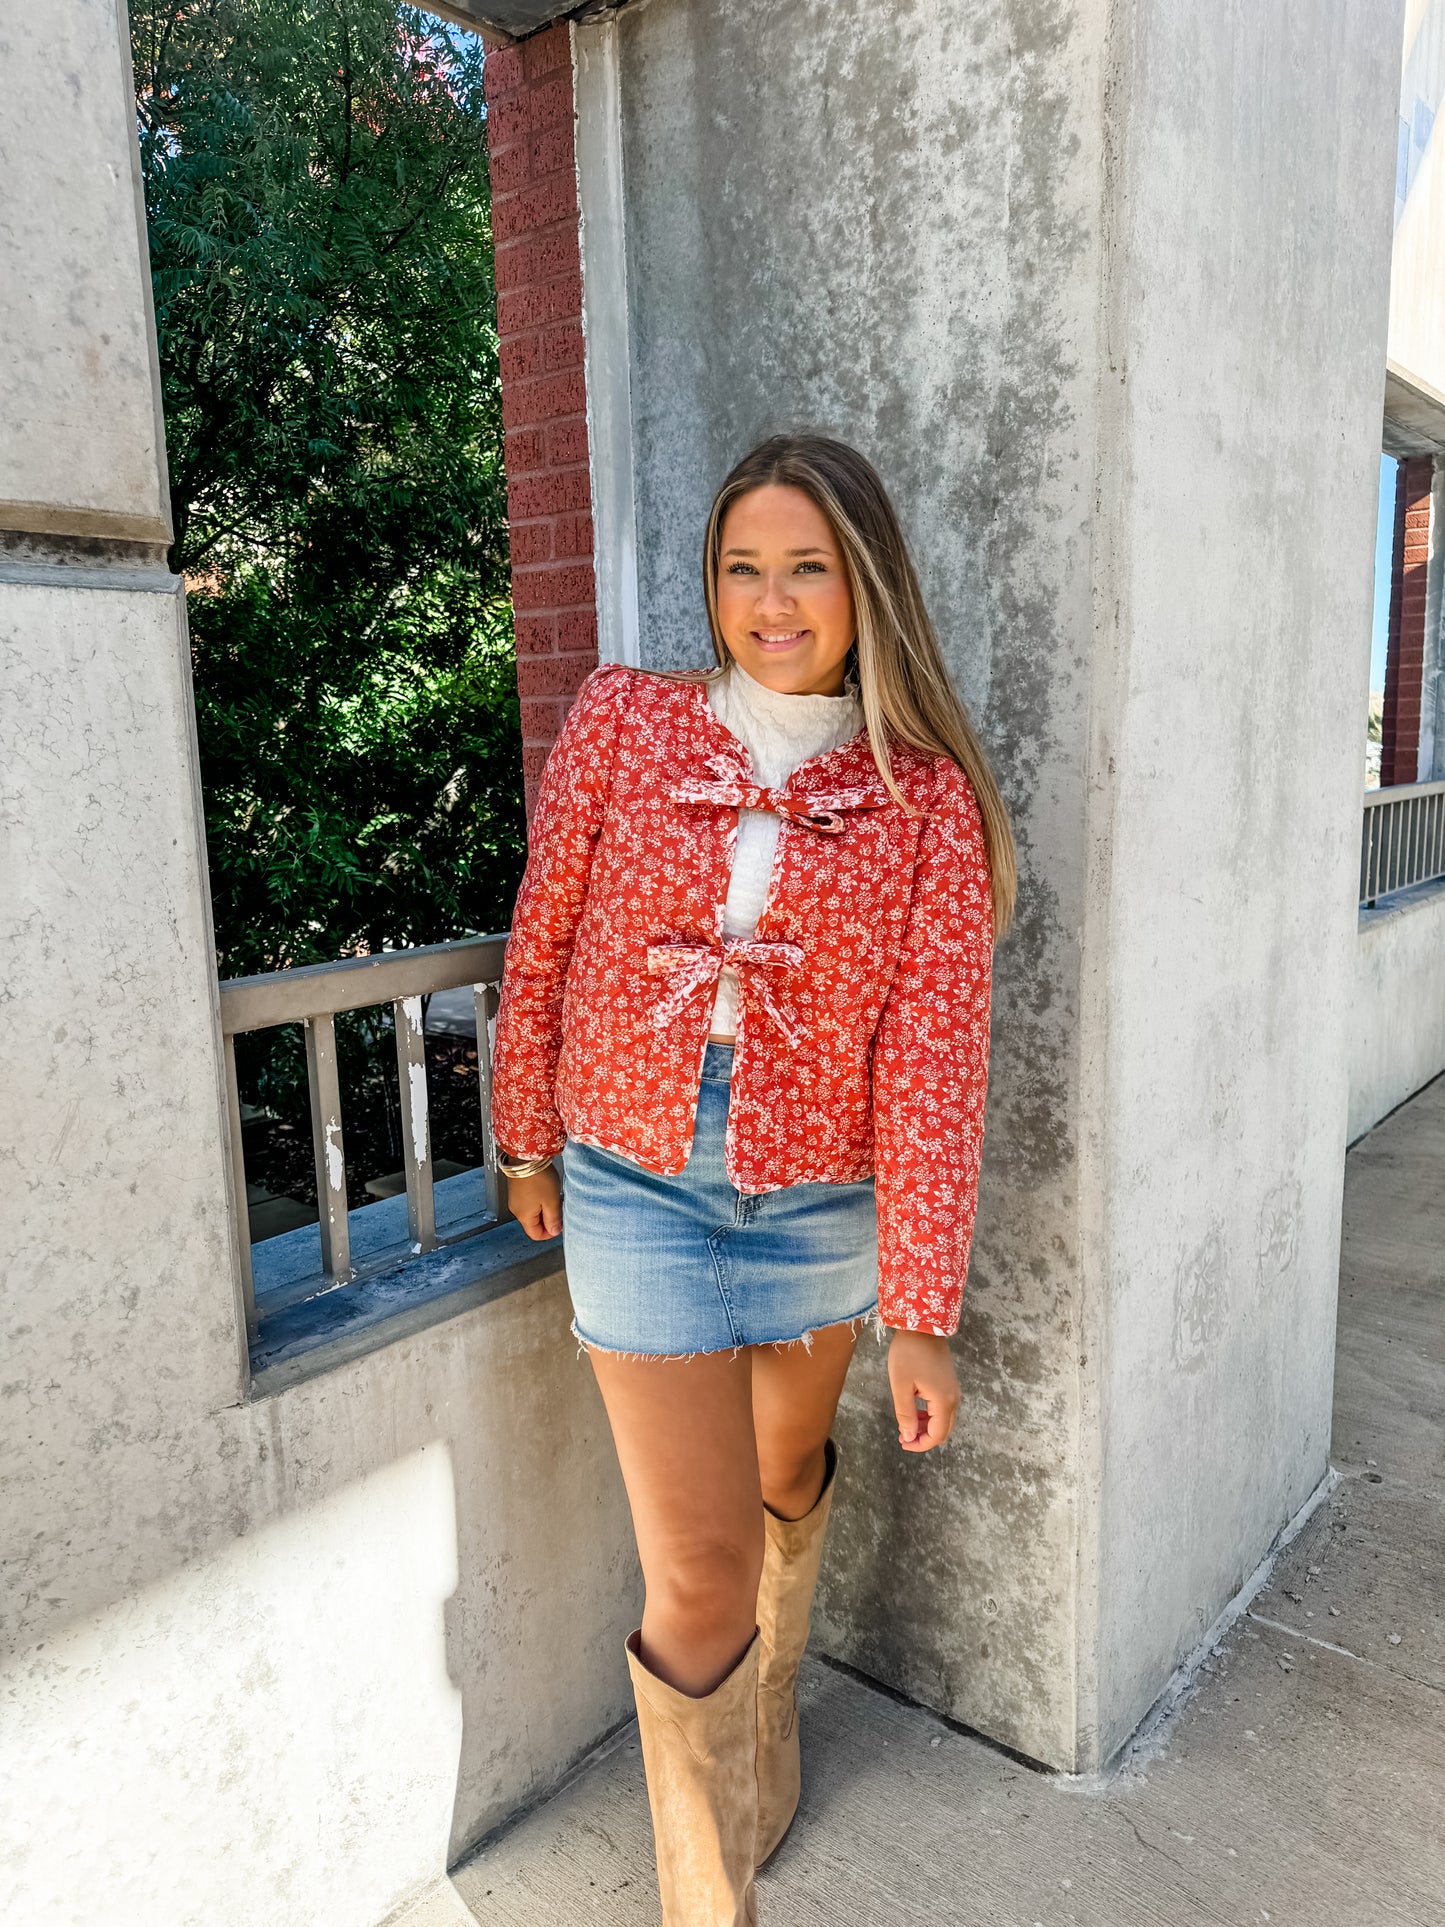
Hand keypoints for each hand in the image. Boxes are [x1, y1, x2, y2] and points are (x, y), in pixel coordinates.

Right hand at [507, 1163, 562, 1239]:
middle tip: (559, 1209)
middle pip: (533, 1224)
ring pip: (532, 1212)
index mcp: (524, 1216)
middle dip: (548, 1220)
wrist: (526, 1156)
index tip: (560, 1225)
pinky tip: (546, 1190)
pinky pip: (528, 1201)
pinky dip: (538, 1200)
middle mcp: (516, 1210)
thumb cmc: (538, 1177)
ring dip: (544, 1209)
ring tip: (553, 1197)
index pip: (536, 1235)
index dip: (549, 1233)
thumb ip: (553, 1219)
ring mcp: (515, 1199)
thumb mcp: (552, 1201)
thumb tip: (554, 1231)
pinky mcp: (516, 1190)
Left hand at [887, 1330, 959, 1452]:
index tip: (903, 1443)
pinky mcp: (949, 1382)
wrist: (922, 1326)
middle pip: (943, 1430)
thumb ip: (906, 1414)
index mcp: (943, 1401)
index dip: (920, 1444)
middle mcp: (953, 1398)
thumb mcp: (901, 1386)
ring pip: (943, 1419)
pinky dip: (930, 1414)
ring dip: (926, 1426)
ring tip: (906, 1423)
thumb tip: (909, 1437)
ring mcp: (953, 1389)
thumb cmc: (908, 1354)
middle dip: (923, 1437)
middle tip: (903, 1435)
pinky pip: (943, 1407)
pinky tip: (915, 1409)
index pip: (937, 1435)